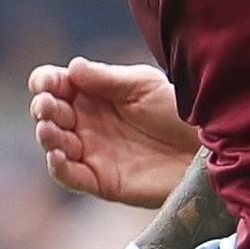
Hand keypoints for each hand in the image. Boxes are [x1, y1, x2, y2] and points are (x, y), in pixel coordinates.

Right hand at [29, 56, 198, 207]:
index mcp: (92, 93)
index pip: (55, 85)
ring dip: (47, 136)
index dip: (45, 82)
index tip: (48, 83)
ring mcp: (91, 151)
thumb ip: (107, 79)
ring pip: (54, 144)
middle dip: (44, 108)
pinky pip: (71, 177)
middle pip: (49, 114)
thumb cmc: (177, 111)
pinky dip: (58, 168)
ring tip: (51, 129)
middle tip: (49, 106)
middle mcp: (86, 122)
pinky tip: (57, 156)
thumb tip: (72, 67)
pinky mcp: (100, 181)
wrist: (205, 149)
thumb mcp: (143, 86)